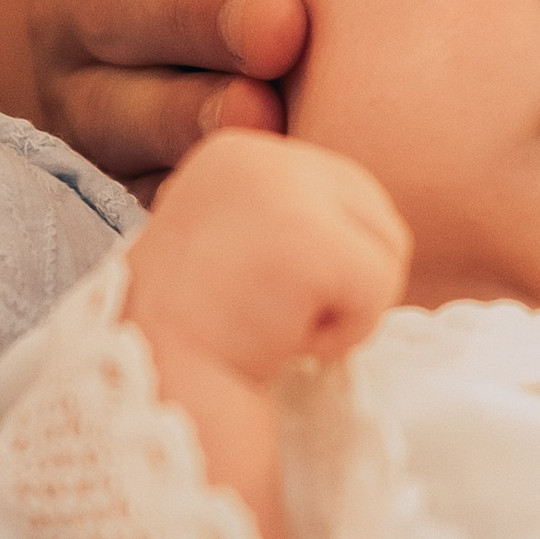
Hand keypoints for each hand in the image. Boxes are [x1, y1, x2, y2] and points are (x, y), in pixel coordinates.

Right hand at [29, 0, 343, 191]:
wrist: (163, 58)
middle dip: (201, 10)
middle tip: (281, 25)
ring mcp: (80, 93)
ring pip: (116, 103)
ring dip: (188, 111)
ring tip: (262, 116)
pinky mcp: (104, 179)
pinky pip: (133, 189)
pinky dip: (182, 189)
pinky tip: (243, 187)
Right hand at [126, 127, 410, 394]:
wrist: (153, 385)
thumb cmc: (193, 333)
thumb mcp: (231, 241)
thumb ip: (286, 216)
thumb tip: (371, 224)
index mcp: (239, 152)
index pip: (341, 189)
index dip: (327, 259)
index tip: (268, 296)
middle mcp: (262, 155)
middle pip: (374, 211)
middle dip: (347, 279)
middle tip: (280, 319)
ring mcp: (286, 190)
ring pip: (386, 247)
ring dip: (347, 307)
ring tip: (279, 326)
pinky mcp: (313, 239)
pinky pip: (380, 287)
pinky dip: (348, 333)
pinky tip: (286, 341)